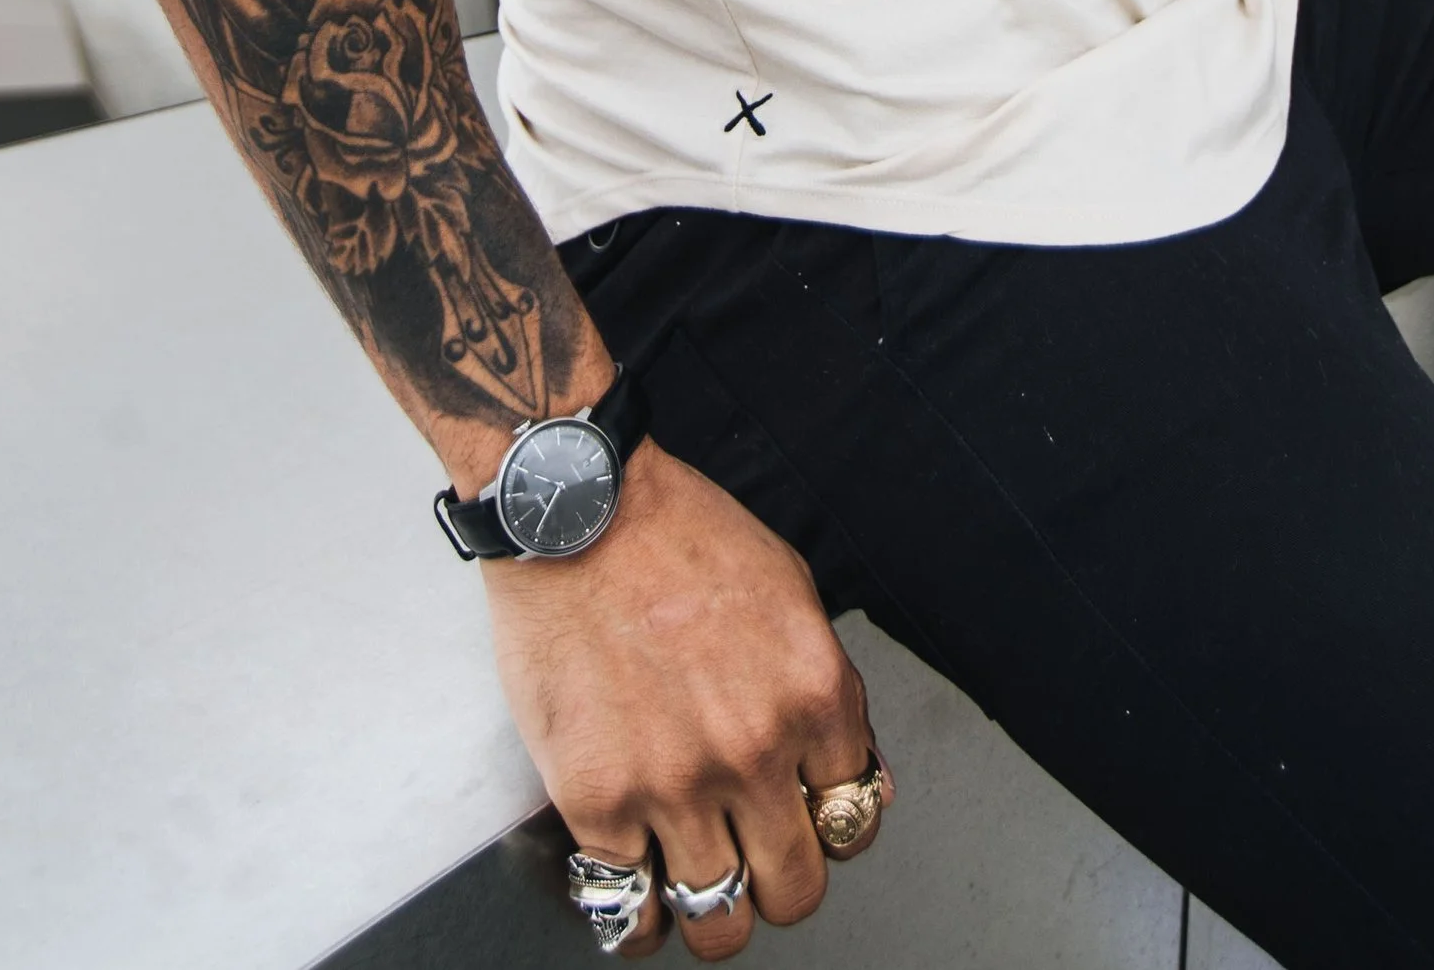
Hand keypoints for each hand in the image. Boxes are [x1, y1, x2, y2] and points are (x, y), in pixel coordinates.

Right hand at [482, 441, 881, 957]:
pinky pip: (629, 913)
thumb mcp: (791, 592)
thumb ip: (827, 688)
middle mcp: (755, 749)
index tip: (803, 820)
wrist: (579, 510)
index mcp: (814, 694)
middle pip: (796, 890)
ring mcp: (675, 783)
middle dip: (780, 882)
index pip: (855, 820)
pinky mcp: (597, 802)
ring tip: (692, 883)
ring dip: (711, 910)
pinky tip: (632, 884)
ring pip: (718, 922)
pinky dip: (634, 917)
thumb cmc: (677, 536)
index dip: (828, 825)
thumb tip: (855, 773)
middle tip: (752, 859)